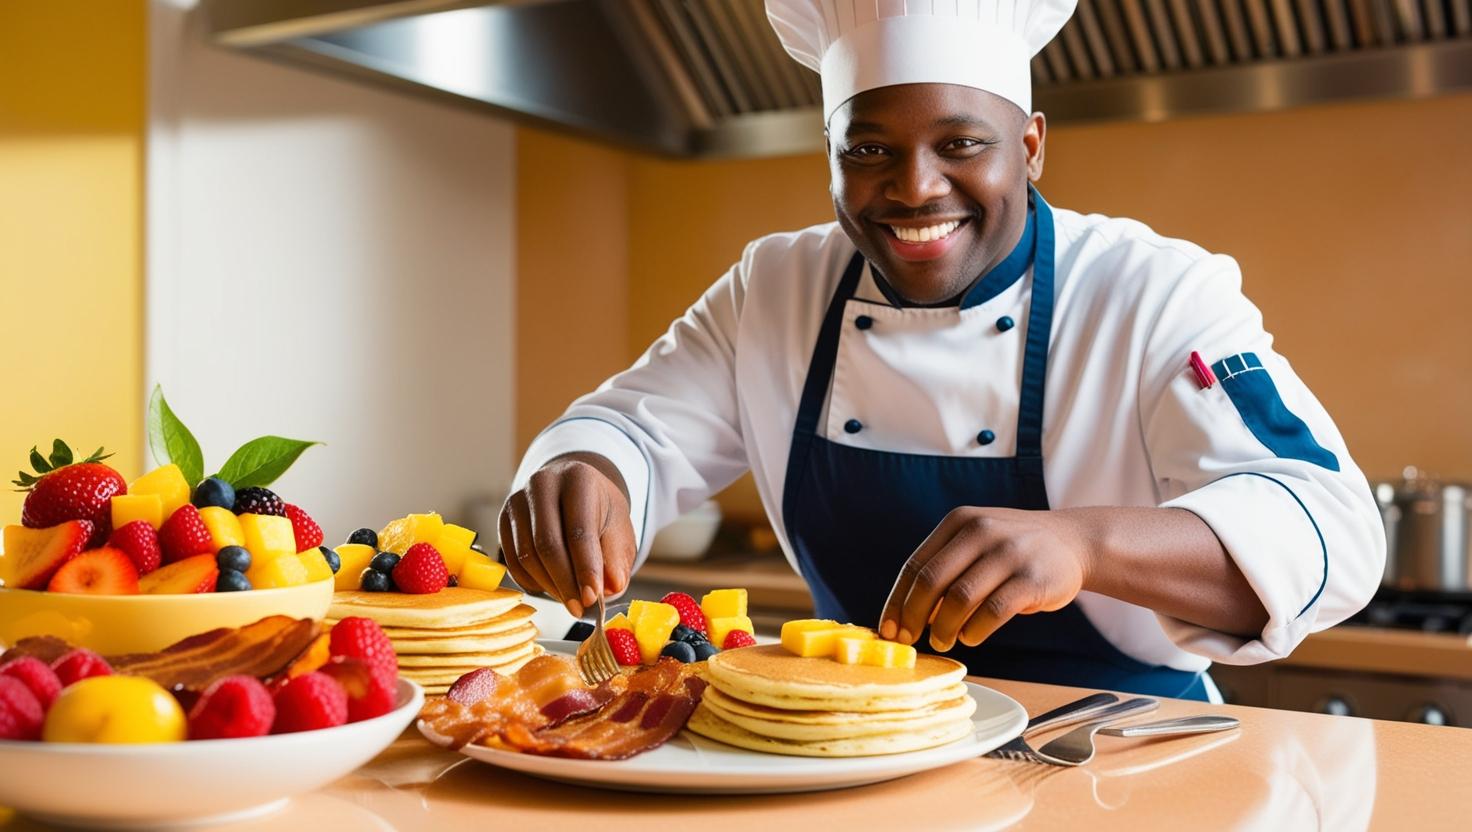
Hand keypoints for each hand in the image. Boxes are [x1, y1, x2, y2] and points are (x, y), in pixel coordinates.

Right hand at [498, 453, 635, 617]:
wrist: (574, 490)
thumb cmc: (600, 512)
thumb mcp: (619, 530)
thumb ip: (616, 559)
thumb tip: (610, 588)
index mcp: (578, 479)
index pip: (579, 530)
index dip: (586, 568)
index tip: (593, 598)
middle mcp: (543, 484)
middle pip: (547, 544)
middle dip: (565, 583)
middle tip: (580, 608)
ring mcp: (518, 501)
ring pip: (526, 555)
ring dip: (549, 586)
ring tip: (571, 600)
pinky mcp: (504, 520)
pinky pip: (512, 561)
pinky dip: (533, 582)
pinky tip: (552, 588)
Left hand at [878, 507, 1094, 652]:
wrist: (1072, 541)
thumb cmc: (1012, 550)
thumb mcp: (976, 543)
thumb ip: (945, 569)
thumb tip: (906, 615)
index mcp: (959, 521)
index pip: (915, 565)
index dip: (897, 602)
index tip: (888, 630)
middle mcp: (981, 531)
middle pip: (932, 581)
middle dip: (914, 617)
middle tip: (910, 640)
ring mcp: (1009, 553)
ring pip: (960, 598)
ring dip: (944, 627)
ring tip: (943, 640)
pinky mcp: (1032, 579)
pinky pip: (993, 611)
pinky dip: (975, 630)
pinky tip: (971, 636)